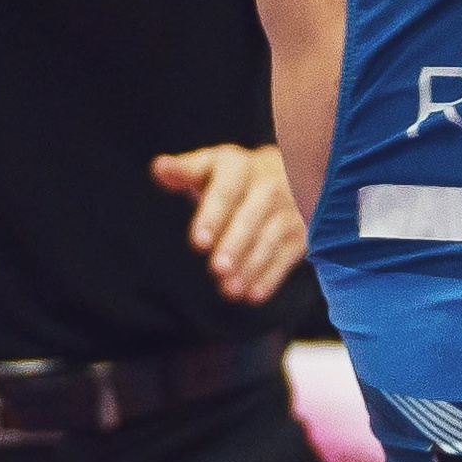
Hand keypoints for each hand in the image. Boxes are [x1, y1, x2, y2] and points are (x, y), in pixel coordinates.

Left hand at [151, 143, 306, 303]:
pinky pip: (287, 256)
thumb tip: (159, 168)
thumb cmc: (234, 178)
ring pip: (270, 239)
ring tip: (230, 289)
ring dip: (251, 265)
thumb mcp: (210, 168)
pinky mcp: (301, 234)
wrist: (288, 175)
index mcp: (240, 166)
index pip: (226, 191)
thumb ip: (185, 171)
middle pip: (252, 216)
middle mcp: (269, 185)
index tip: (199, 242)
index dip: (213, 216)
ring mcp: (289, 210)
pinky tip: (253, 294)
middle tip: (217, 268)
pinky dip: (271, 277)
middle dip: (235, 244)